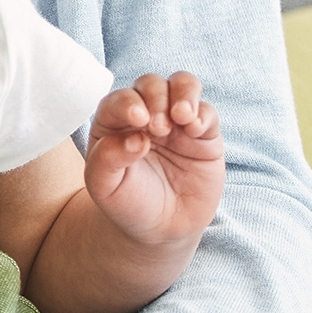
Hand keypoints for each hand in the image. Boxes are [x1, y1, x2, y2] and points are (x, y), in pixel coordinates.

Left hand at [85, 72, 223, 247]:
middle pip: (151, 84)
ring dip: (184, 93)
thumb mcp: (104, 187)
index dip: (128, 103)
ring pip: (182, 85)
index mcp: (114, 123)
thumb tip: (135, 138)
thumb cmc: (126, 202)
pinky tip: (195, 129)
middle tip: (159, 128)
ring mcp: (176, 122)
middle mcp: (146, 115)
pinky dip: (203, 114)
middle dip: (156, 97)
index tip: (139, 121)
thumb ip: (107, 159)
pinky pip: (207, 112)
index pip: (119, 99)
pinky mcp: (204, 135)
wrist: (160, 228)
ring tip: (182, 117)